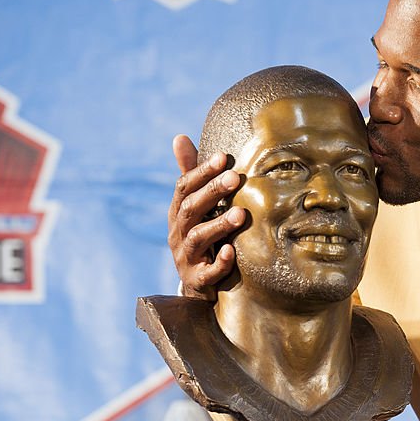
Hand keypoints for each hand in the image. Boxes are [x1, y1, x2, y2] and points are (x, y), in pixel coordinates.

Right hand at [168, 134, 244, 299]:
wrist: (198, 283)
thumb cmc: (200, 235)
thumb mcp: (194, 207)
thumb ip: (191, 174)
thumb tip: (179, 137)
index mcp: (178, 212)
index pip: (184, 187)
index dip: (201, 172)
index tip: (223, 157)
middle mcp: (178, 233)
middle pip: (190, 209)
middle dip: (212, 192)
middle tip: (235, 178)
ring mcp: (186, 257)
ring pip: (197, 238)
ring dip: (218, 225)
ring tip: (241, 214)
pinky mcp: (197, 280)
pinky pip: (206, 273)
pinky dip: (219, 263)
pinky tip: (232, 252)